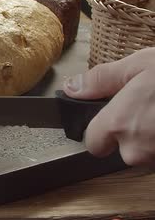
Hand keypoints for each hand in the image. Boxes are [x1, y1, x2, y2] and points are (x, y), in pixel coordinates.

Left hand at [63, 47, 154, 165]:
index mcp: (119, 124)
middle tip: (148, 110)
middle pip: (122, 151)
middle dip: (132, 136)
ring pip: (146, 154)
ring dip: (152, 139)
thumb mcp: (139, 65)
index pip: (93, 143)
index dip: (102, 130)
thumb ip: (102, 80)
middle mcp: (137, 149)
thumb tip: (72, 87)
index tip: (114, 117)